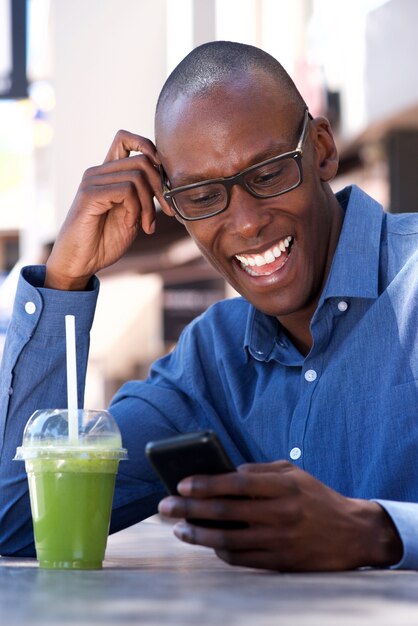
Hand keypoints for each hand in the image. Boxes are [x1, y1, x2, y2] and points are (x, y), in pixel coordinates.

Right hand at [45, 130, 173, 289]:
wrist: (80, 263)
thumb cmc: (104, 241)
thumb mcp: (132, 215)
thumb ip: (144, 196)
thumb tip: (166, 181)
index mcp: (108, 174)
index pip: (127, 139)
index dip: (149, 148)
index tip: (164, 178)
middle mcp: (98, 172)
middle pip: (142, 160)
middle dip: (161, 187)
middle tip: (166, 212)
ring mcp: (92, 181)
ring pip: (138, 177)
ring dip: (150, 205)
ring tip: (146, 225)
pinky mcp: (89, 194)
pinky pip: (126, 191)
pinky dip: (136, 209)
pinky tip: (131, 224)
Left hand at [158, 461, 402, 570]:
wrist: (351, 534)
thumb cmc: (316, 496)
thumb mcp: (294, 473)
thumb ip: (260, 471)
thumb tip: (224, 473)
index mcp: (284, 487)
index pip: (236, 484)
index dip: (205, 483)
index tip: (181, 484)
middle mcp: (281, 514)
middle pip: (225, 512)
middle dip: (189, 509)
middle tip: (165, 507)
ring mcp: (279, 541)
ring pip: (227, 540)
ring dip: (197, 535)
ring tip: (178, 529)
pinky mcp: (280, 563)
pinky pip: (240, 559)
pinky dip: (219, 551)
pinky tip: (206, 543)